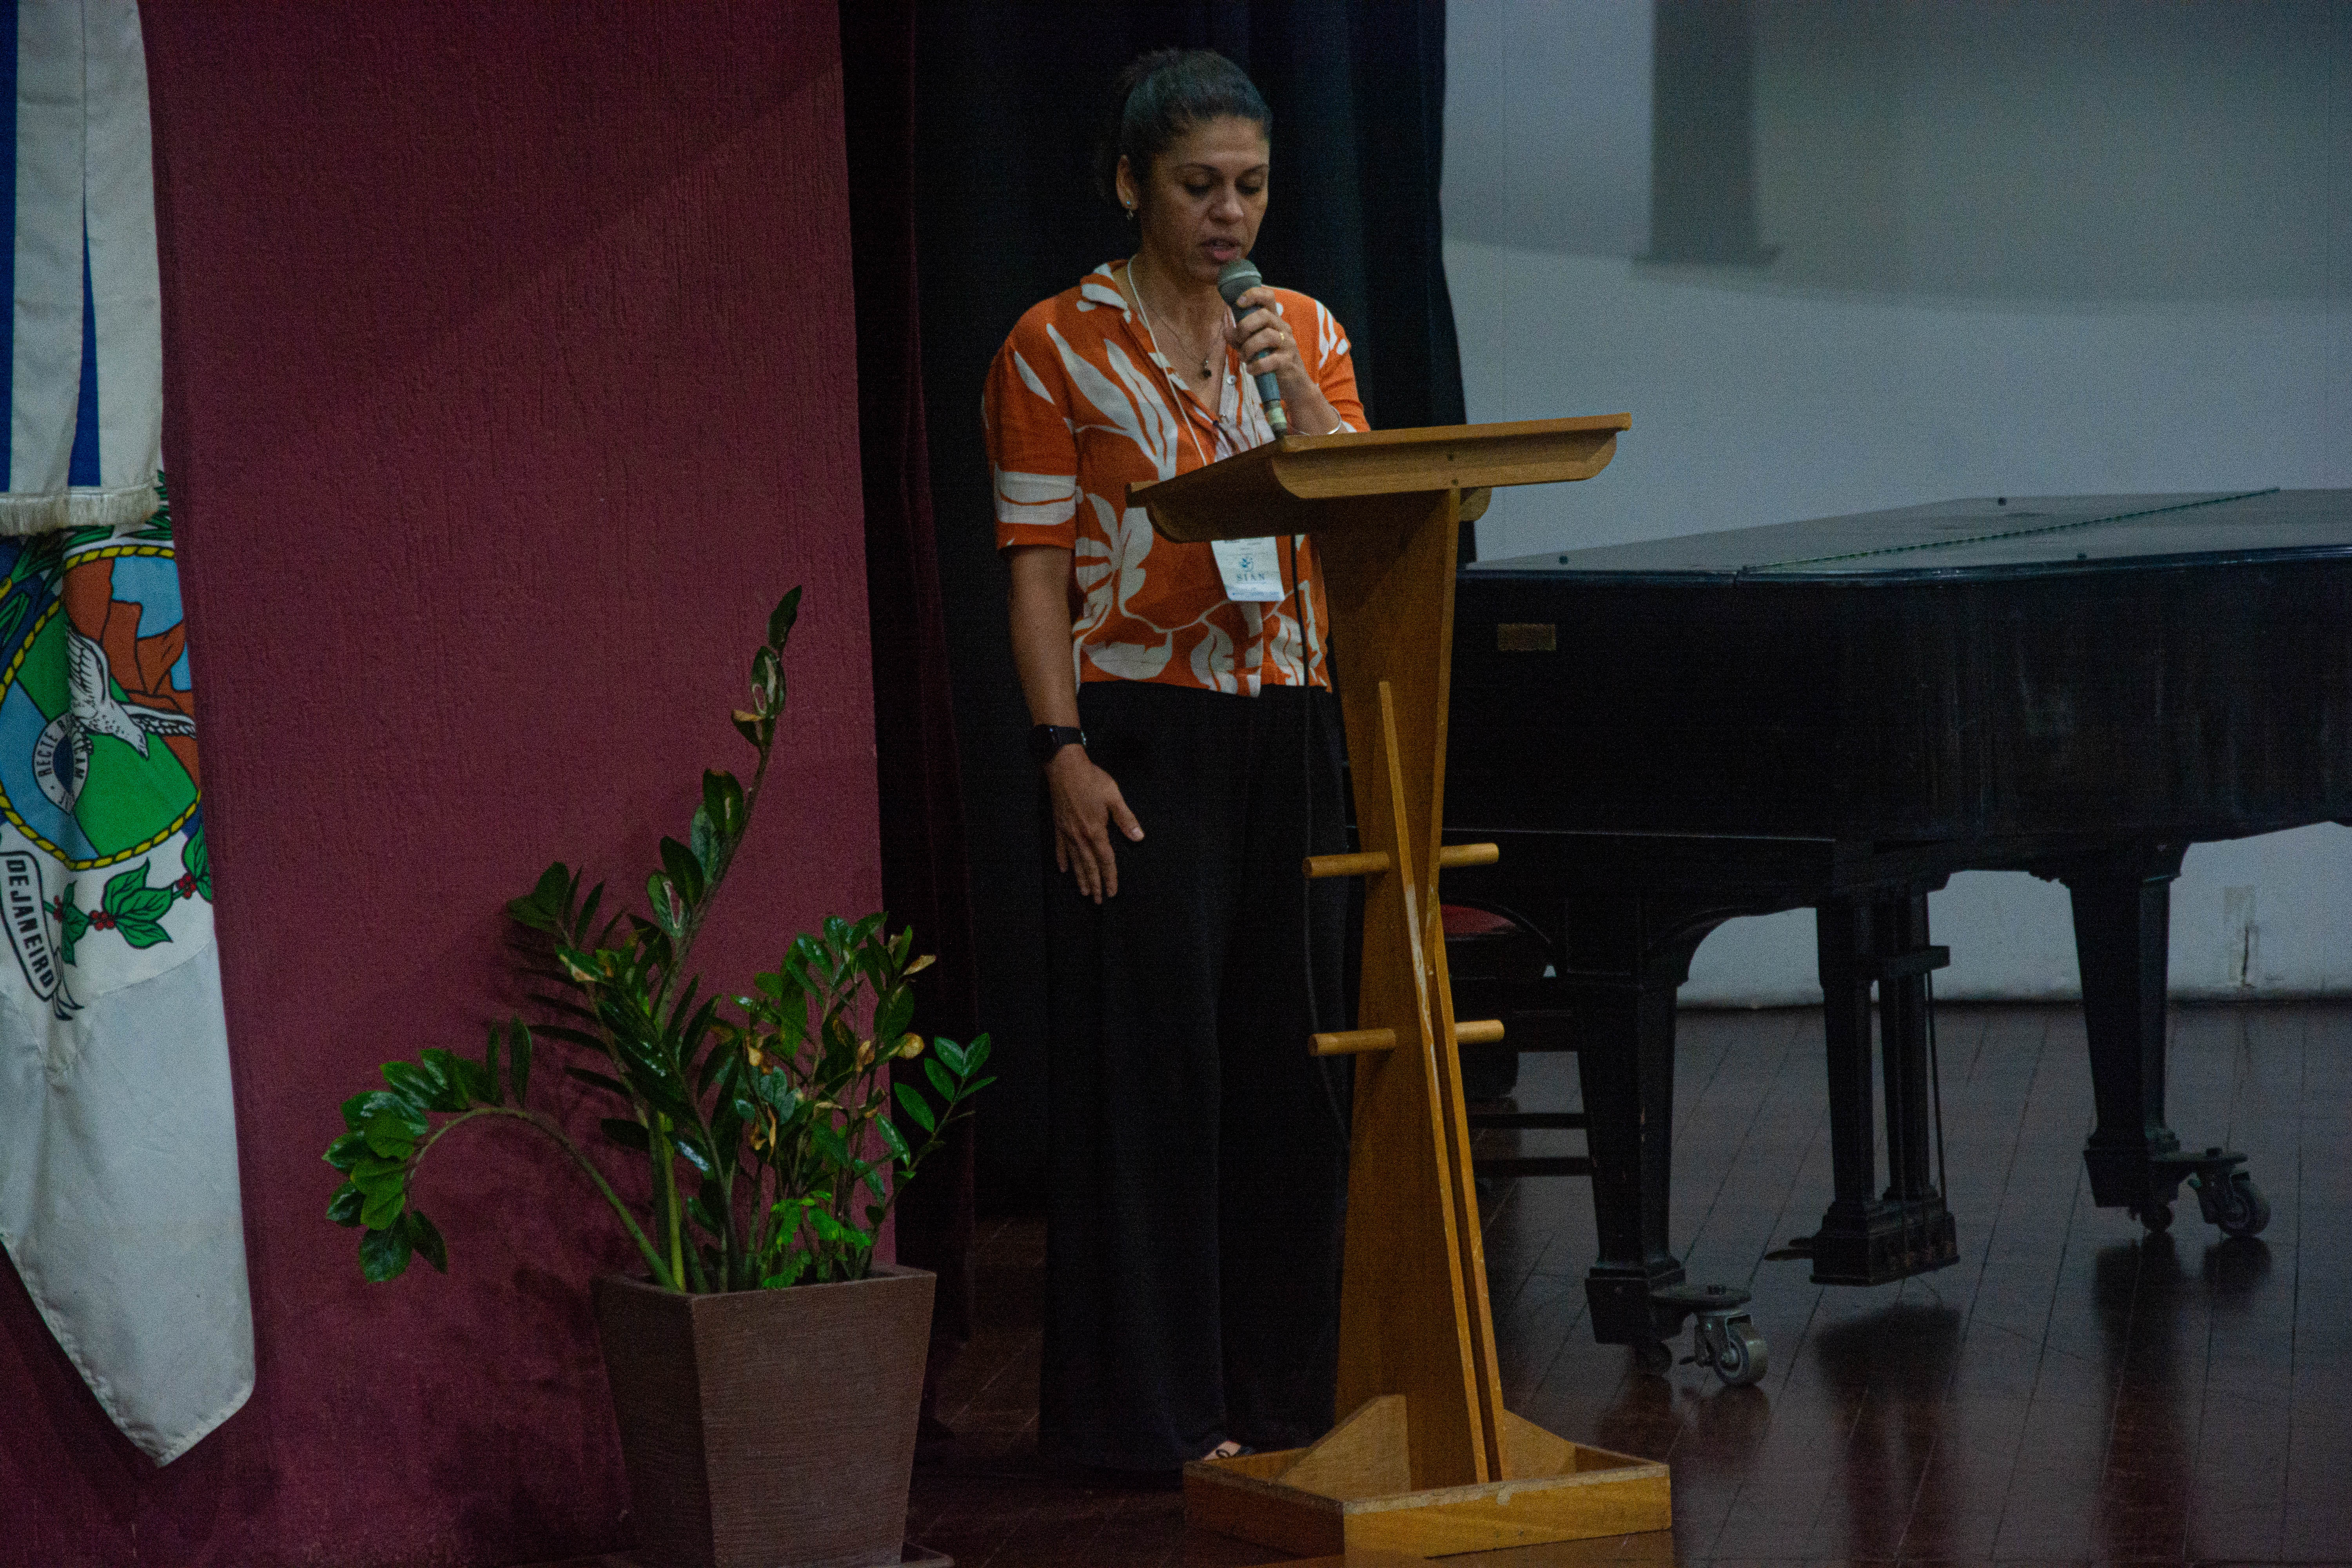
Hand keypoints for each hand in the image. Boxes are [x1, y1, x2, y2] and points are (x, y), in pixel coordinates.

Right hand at [1045, 746, 1142, 902]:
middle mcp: (1080, 836)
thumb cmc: (1092, 780)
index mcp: (1096, 831)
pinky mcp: (1058, 826)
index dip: (1110, 878)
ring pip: (1075, 861)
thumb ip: (1125, 818)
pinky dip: (1062, 860)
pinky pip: (1060, 848)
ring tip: (1084, 892)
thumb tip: (1139, 837)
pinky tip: (1064, 870)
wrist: (1064, 767)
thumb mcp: (1113, 797)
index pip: (1106, 860)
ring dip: (1080, 878)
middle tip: (1098, 901)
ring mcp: (1067, 832)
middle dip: (1095, 884)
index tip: (1112, 892)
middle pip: (1089, 866)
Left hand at [1227, 286, 1335, 433]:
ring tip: (1244, 358)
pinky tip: (1252, 370)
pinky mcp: (1288, 361)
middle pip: (1264, 315)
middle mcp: (1283, 329)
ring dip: (1249, 348)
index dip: (1253, 294)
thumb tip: (1226, 330)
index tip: (1238, 302)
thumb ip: (1239, 339)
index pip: (1268, 297)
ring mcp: (1288, 344)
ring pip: (1267, 336)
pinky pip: (1271, 360)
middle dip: (1245, 327)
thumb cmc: (1271, 364)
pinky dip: (1256, 366)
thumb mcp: (1252, 348)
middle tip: (1239, 341)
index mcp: (1274, 321)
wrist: (1294, 386)